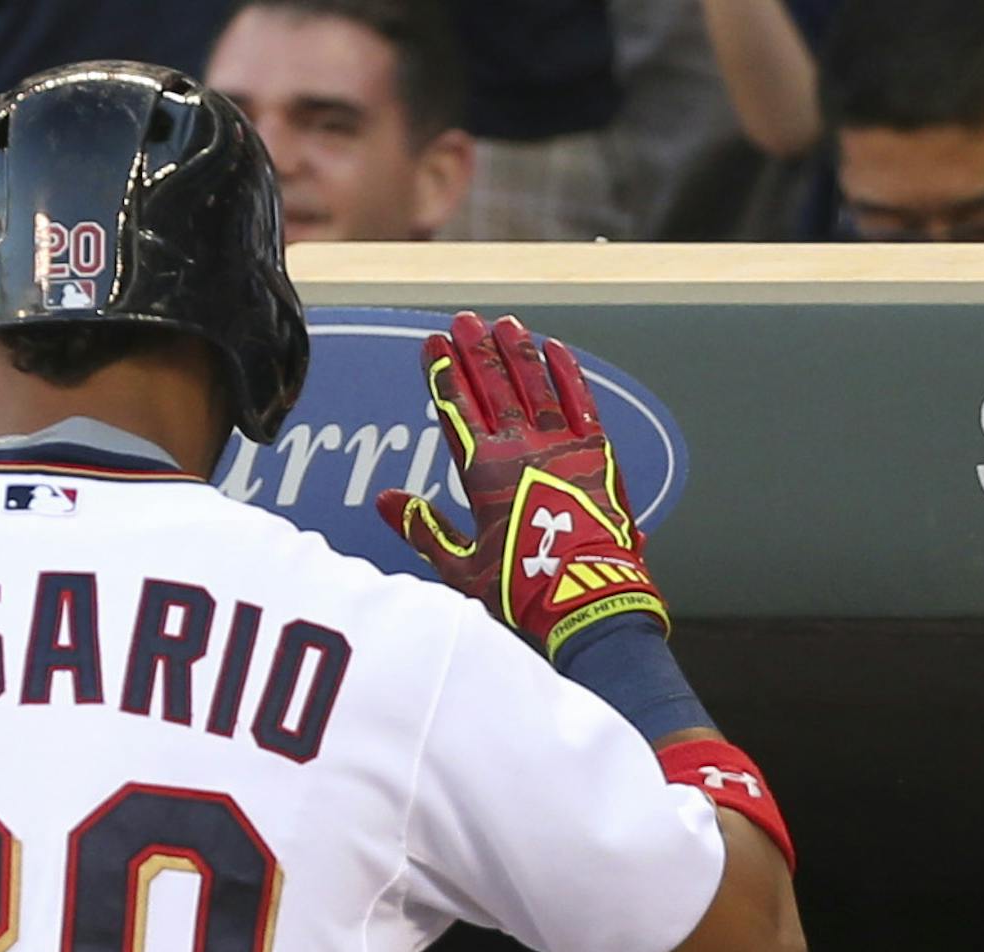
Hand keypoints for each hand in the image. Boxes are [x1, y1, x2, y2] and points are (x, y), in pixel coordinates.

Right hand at [375, 312, 667, 655]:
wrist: (587, 598)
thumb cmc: (525, 590)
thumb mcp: (462, 568)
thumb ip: (424, 529)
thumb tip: (387, 501)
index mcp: (483, 473)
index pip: (456, 407)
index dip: (442, 373)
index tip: (433, 345)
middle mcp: (520, 448)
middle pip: (493, 385)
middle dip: (475, 350)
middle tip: (463, 322)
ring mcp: (560, 445)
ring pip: (534, 383)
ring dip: (516, 351)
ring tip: (503, 325)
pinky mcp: (596, 453)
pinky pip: (580, 400)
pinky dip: (566, 372)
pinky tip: (555, 350)